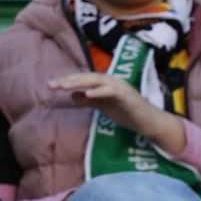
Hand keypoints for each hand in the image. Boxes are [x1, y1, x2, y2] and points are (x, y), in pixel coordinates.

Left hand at [47, 73, 184, 153]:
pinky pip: (111, 90)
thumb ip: (89, 100)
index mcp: (106, 83)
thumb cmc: (129, 114)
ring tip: (64, 86)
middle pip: (88, 77)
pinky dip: (99, 91)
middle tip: (52, 85)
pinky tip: (87, 93)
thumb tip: (71, 95)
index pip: (84, 79)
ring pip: (97, 80)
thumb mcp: (104, 107)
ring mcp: (121, 87)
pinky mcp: (127, 96)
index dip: (68, 81)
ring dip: (80, 82)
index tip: (51, 86)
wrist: (149, 123)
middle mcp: (113, 80)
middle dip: (69, 80)